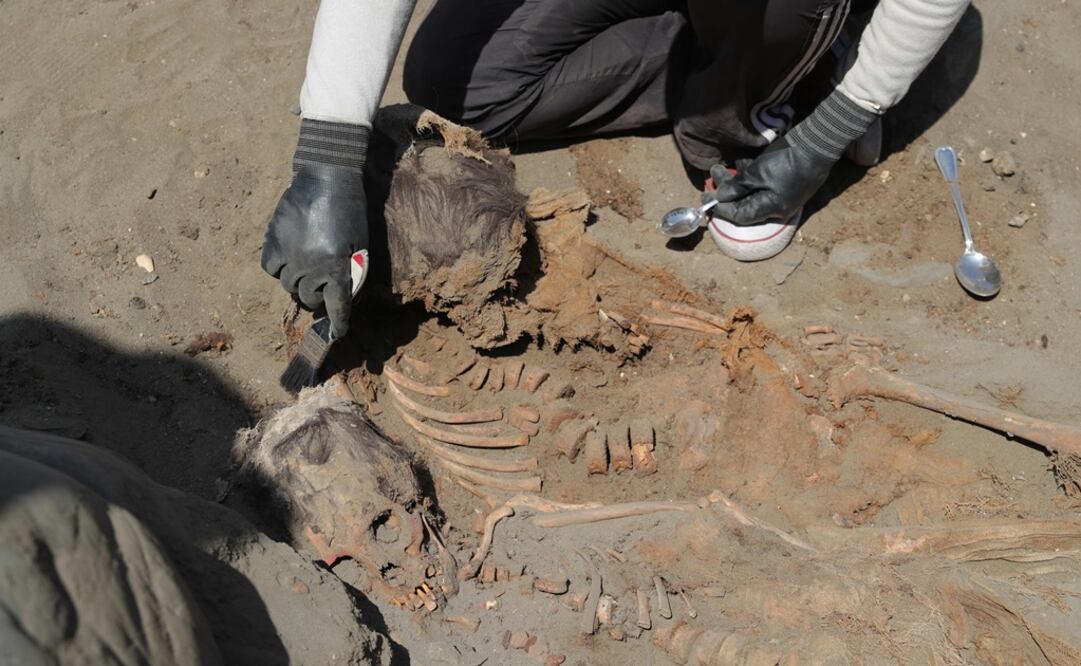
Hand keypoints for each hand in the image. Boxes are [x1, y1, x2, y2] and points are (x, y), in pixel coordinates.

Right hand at [261, 164, 367, 338]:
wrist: (326, 176)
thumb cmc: (351, 210)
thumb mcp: (361, 243)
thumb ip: (354, 272)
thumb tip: (346, 297)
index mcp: (337, 268)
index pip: (337, 307)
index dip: (338, 323)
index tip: (338, 333)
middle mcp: (312, 267)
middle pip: (309, 298)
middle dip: (317, 299)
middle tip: (321, 290)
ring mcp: (290, 255)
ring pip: (289, 285)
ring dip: (299, 283)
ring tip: (307, 270)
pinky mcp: (273, 241)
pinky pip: (271, 268)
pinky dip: (279, 268)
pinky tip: (289, 259)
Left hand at [702, 89, 877, 225]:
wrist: (818, 142)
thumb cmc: (787, 160)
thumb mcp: (757, 173)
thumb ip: (737, 187)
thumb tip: (720, 198)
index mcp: (771, 210)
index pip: (740, 216)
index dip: (721, 208)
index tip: (706, 198)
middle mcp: (776, 206)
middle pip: (745, 205)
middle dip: (725, 193)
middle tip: (710, 180)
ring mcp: (782, 194)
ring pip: (752, 192)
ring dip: (734, 182)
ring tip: (718, 168)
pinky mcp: (785, 182)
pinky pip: (762, 184)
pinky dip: (749, 176)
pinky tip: (738, 164)